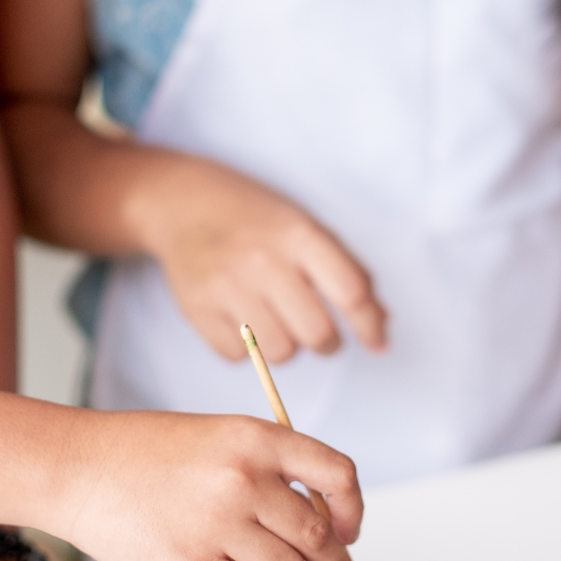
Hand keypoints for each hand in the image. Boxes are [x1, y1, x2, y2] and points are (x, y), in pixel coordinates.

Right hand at [58, 412, 363, 560]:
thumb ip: (267, 468)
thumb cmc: (143, 454)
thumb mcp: (217, 436)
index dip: (352, 510)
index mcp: (255, 439)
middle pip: (319, 536)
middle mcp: (243, 478)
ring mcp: (217, 523)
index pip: (337, 474)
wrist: (78, 468)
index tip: (349, 532)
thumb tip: (320, 520)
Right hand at [134, 153, 387, 363]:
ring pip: (280, 353)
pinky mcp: (196, 308)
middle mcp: (262, 260)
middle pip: (317, 333)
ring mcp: (226, 286)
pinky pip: (239, 357)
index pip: (350, 293)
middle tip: (320, 333)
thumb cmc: (254, 218)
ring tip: (277, 322)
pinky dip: (247, 349)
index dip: (370, 325)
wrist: (181, 203)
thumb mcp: (304, 226)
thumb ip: (346, 270)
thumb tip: (380, 320)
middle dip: (326, 342)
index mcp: (298, 234)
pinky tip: (243, 321)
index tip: (377, 343)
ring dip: (287, 346)